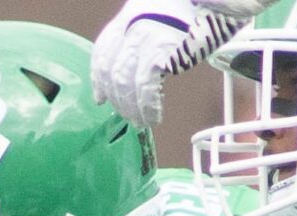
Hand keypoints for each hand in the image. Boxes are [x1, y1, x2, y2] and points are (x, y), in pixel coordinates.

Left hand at [90, 1, 251, 127]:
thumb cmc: (197, 2)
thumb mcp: (161, 10)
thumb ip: (148, 28)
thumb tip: (147, 57)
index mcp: (128, 15)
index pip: (103, 50)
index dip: (99, 77)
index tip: (100, 96)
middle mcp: (131, 27)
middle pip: (112, 71)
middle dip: (117, 99)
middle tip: (125, 115)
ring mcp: (144, 40)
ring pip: (125, 83)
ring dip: (131, 108)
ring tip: (140, 122)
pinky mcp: (160, 53)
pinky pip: (146, 89)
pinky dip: (148, 107)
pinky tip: (154, 117)